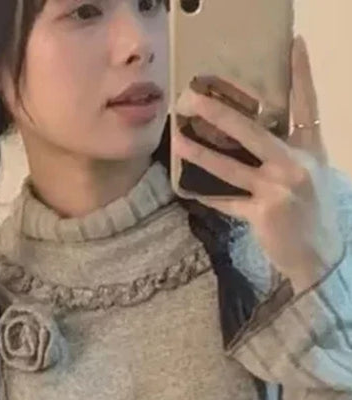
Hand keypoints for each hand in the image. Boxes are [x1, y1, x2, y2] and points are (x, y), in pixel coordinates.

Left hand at [172, 36, 343, 292]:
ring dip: (201, 152)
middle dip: (220, 113)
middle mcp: (295, 165)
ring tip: (178, 139)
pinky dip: (206, 194)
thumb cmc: (313, 215)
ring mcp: (277, 189)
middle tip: (194, 99)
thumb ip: (289, 155)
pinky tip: (186, 185)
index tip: (294, 45)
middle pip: (253, 131)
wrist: (319, 256)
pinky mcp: (262, 213)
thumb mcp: (311, 176)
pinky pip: (226, 200)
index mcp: (311, 151)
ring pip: (231, 165)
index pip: (308, 105)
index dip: (302, 74)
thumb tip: (256, 138)